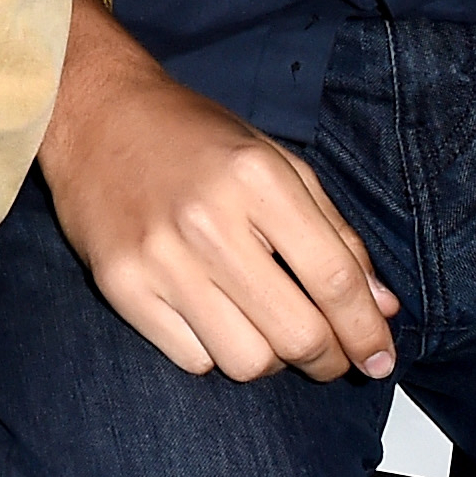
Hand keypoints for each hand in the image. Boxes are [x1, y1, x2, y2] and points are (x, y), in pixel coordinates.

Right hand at [40, 0, 397, 381]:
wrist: (95, 114)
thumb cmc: (194, 137)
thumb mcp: (277, 163)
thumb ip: (334, 233)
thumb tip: (380, 307)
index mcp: (257, 179)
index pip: (332, 279)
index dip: (366, 331)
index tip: (379, 359)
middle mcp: (208, 223)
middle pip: (296, 334)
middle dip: (327, 359)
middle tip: (329, 354)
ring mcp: (160, 260)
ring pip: (247, 362)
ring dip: (271, 359)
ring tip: (266, 329)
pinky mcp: (121, 288)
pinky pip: (193, 360)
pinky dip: (216, 352)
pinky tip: (214, 317)